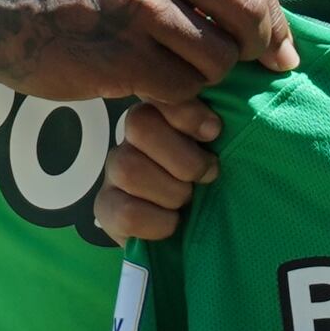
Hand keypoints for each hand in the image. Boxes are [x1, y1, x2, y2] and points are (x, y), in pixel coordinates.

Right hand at [0, 0, 294, 102]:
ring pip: (219, 55)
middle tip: (262, 68)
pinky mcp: (123, 53)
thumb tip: (259, 7)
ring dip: (208, 75)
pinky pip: (183, 88)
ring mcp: (139, 4)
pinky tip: (153, 91)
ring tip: (178, 73)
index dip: (273, 14)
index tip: (278, 44)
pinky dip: (177, 99)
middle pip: (248, 8)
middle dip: (262, 45)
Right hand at [93, 94, 224, 245]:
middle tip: (206, 176)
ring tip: (187, 203)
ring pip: (130, 168)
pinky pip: (127, 213)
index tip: (215, 132)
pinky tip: (173, 224)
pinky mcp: (106, 208)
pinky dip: (159, 222)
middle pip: (139, 124)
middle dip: (183, 157)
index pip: (159, 96)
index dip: (187, 113)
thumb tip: (223, 122)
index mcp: (161, 116)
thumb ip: (218, 131)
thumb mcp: (220, 154)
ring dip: (172, 191)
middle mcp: (131, 139)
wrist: (193, 234)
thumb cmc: (211, 186)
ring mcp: (113, 173)